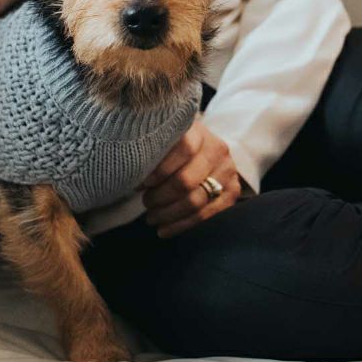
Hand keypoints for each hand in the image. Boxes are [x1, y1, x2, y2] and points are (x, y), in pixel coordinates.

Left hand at [139, 118, 242, 237]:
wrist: (206, 153)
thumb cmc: (174, 149)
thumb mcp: (165, 141)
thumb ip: (152, 150)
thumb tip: (129, 172)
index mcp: (198, 131)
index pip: (183, 148)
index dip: (160, 169)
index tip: (141, 183)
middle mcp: (217, 149)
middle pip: (186, 180)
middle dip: (160, 196)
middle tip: (145, 202)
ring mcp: (228, 171)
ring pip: (196, 201)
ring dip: (168, 214)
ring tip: (151, 217)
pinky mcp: (232, 191)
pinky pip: (206, 215)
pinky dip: (181, 225)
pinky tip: (164, 229)